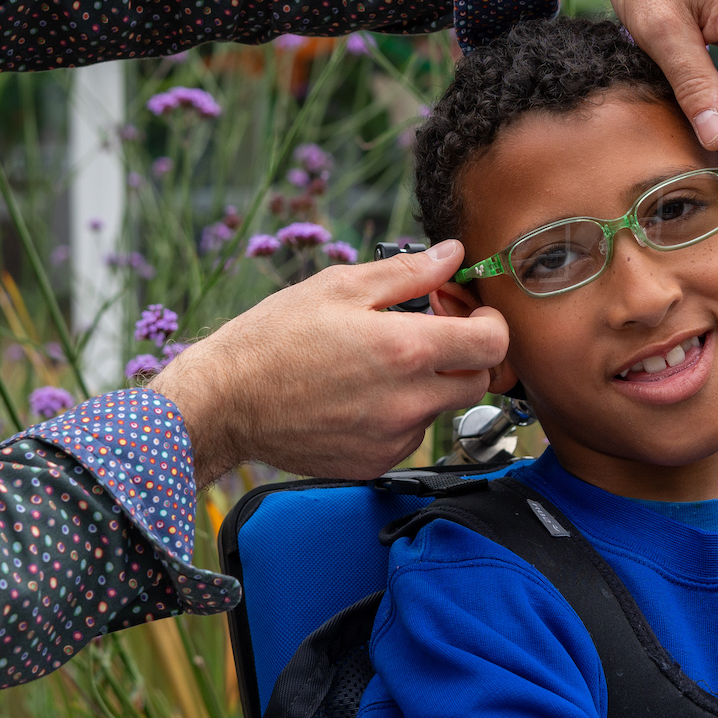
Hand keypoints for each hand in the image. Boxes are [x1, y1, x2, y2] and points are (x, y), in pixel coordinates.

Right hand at [147, 241, 505, 484]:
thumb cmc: (274, 338)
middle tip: (426, 335)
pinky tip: (361, 396)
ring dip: (430, 385)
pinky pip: (411, 436)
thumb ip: (407, 272)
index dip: (490, 324)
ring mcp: (392, 438)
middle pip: (478, 380)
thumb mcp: (339, 287)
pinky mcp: (375, 464)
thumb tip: (452, 253)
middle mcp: (407, 401)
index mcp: (405, 350)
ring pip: (443, 409)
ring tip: (380, 366)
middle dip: (464, 355)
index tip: (469, 315)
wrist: (225, 402)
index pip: (492, 344)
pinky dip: (400, 414)